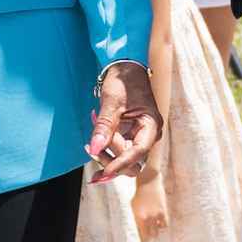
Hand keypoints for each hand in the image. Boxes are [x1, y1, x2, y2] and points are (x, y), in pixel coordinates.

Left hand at [87, 62, 162, 184]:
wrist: (125, 68)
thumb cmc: (123, 82)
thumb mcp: (112, 103)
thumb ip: (104, 127)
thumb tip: (94, 149)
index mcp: (151, 126)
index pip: (138, 152)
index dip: (120, 164)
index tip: (103, 173)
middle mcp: (148, 135)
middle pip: (133, 163)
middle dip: (111, 160)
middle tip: (90, 148)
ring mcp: (139, 136)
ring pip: (124, 159)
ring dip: (107, 155)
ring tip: (90, 141)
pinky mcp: (130, 136)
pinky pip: (118, 151)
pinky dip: (105, 149)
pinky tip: (93, 142)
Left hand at [132, 171, 168, 241]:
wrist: (148, 182)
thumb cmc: (138, 195)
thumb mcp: (132, 207)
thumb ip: (134, 218)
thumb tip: (135, 230)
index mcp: (136, 217)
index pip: (138, 235)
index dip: (140, 240)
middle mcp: (145, 217)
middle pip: (148, 236)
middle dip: (147, 239)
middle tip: (147, 238)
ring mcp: (155, 215)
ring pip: (156, 232)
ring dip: (154, 233)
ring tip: (153, 231)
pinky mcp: (163, 211)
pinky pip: (164, 225)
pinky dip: (162, 226)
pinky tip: (159, 223)